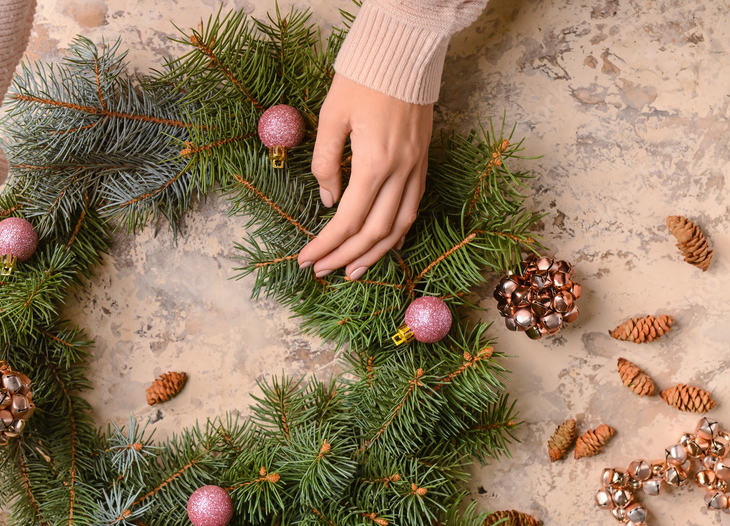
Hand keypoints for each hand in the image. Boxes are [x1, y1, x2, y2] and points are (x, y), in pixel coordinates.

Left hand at [298, 73, 433, 279]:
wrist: (403, 50)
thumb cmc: (361, 78)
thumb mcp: (331, 117)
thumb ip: (326, 164)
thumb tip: (328, 202)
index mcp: (374, 163)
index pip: (347, 221)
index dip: (325, 245)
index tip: (305, 260)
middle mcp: (400, 172)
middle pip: (373, 233)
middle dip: (345, 257)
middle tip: (322, 271)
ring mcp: (416, 168)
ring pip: (399, 227)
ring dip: (375, 254)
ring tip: (352, 271)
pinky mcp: (423, 162)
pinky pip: (412, 208)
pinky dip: (397, 232)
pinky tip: (383, 244)